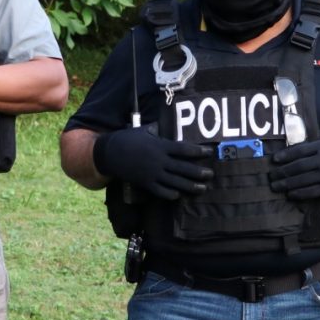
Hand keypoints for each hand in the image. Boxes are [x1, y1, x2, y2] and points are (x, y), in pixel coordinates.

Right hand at [92, 127, 212, 199]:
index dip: (198, 152)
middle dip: (199, 172)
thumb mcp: (142, 130)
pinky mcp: (145, 183)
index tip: (209, 153)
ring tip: (202, 188)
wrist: (109, 153)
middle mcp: (159, 161)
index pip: (184, 149)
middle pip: (183, 168)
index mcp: (160, 146)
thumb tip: (162, 124)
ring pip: (176, 182)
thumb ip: (155, 129)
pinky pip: (161, 191)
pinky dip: (170, 194)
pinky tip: (178, 195)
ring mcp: (153, 174)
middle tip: (210, 174)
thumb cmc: (127, 139)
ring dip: (190, 186)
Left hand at [268, 136, 319, 198]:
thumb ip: (316, 139)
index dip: (285, 156)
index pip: (299, 151)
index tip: (273, 160)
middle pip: (298, 167)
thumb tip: (297, 137)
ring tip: (276, 187)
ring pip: (302, 180)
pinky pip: (312, 191)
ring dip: (287, 184)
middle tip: (270, 176)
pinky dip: (300, 193)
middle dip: (282, 172)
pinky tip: (290, 194)